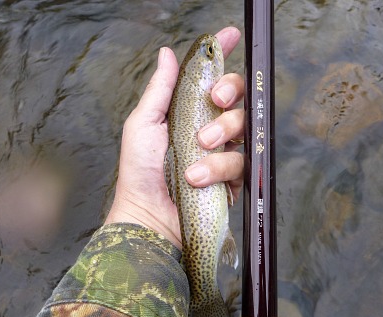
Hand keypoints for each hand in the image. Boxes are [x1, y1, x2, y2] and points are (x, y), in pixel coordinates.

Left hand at [105, 27, 243, 248]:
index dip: (222, 54)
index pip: (211, 76)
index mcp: (188, 112)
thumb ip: (160, 89)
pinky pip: (242, 161)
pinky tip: (199, 178)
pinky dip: (220, 168)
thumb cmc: (140, 171)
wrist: (149, 214)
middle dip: (229, 91)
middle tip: (214, 101)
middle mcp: (209, 128)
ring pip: (242, 127)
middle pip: (236, 96)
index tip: (230, 35)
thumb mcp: (143, 125)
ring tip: (195, 154)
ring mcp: (223, 152)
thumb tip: (167, 53)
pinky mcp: (233, 177)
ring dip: (220, 136)